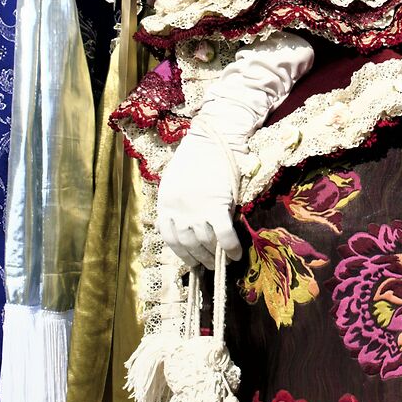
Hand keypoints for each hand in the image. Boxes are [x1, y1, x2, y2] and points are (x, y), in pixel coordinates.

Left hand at [156, 133, 243, 268]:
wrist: (214, 136)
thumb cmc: (198, 154)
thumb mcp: (176, 179)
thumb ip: (178, 203)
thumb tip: (188, 224)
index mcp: (165, 202)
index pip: (169, 237)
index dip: (181, 253)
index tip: (190, 261)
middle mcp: (177, 210)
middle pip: (187, 244)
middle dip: (199, 259)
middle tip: (209, 266)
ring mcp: (196, 209)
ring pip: (204, 243)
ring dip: (214, 256)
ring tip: (222, 262)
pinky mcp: (217, 205)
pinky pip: (224, 235)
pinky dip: (230, 248)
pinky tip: (235, 255)